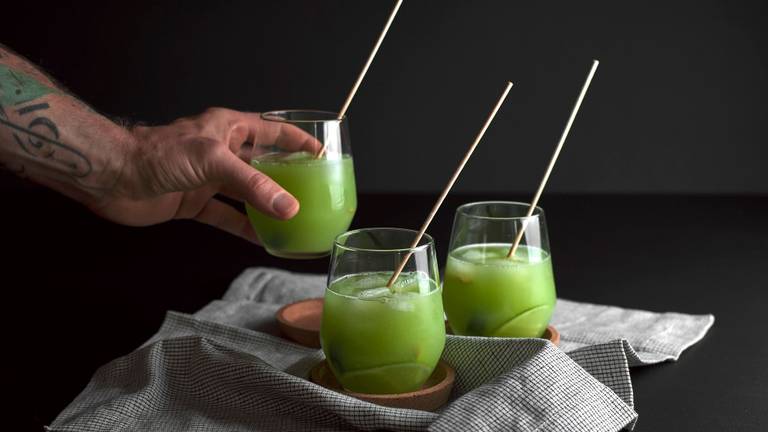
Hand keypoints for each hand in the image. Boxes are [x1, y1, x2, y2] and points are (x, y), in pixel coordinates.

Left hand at [89, 108, 319, 242]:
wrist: (112, 177)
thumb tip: (288, 207)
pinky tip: (264, 240)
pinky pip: (227, 217)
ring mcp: (208, 179)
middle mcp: (221, 152)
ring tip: (296, 220)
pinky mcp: (194, 202)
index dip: (299, 141)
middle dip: (289, 177)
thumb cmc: (156, 154)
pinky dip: (245, 228)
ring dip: (269, 207)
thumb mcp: (213, 162)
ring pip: (248, 193)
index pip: (273, 130)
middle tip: (315, 193)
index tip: (324, 155)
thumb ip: (253, 185)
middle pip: (264, 164)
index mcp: (227, 128)